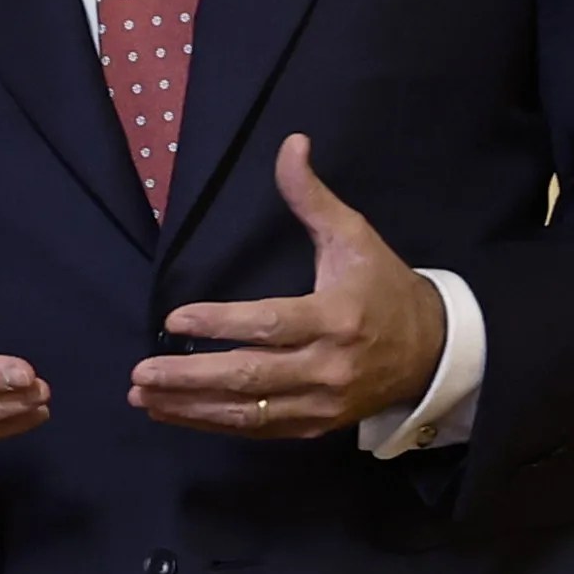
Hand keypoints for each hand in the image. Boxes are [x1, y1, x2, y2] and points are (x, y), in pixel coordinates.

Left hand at [127, 134, 445, 437]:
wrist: (433, 353)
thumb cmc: (384, 287)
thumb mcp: (353, 236)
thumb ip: (311, 196)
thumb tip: (290, 143)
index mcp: (335, 318)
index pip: (269, 325)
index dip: (220, 323)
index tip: (174, 320)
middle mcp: (327, 367)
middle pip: (250, 377)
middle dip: (189, 378)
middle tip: (140, 373)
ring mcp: (321, 404)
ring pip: (248, 412)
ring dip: (191, 407)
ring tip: (143, 396)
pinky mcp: (316, 427)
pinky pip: (259, 430)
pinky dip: (215, 423)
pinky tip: (177, 413)